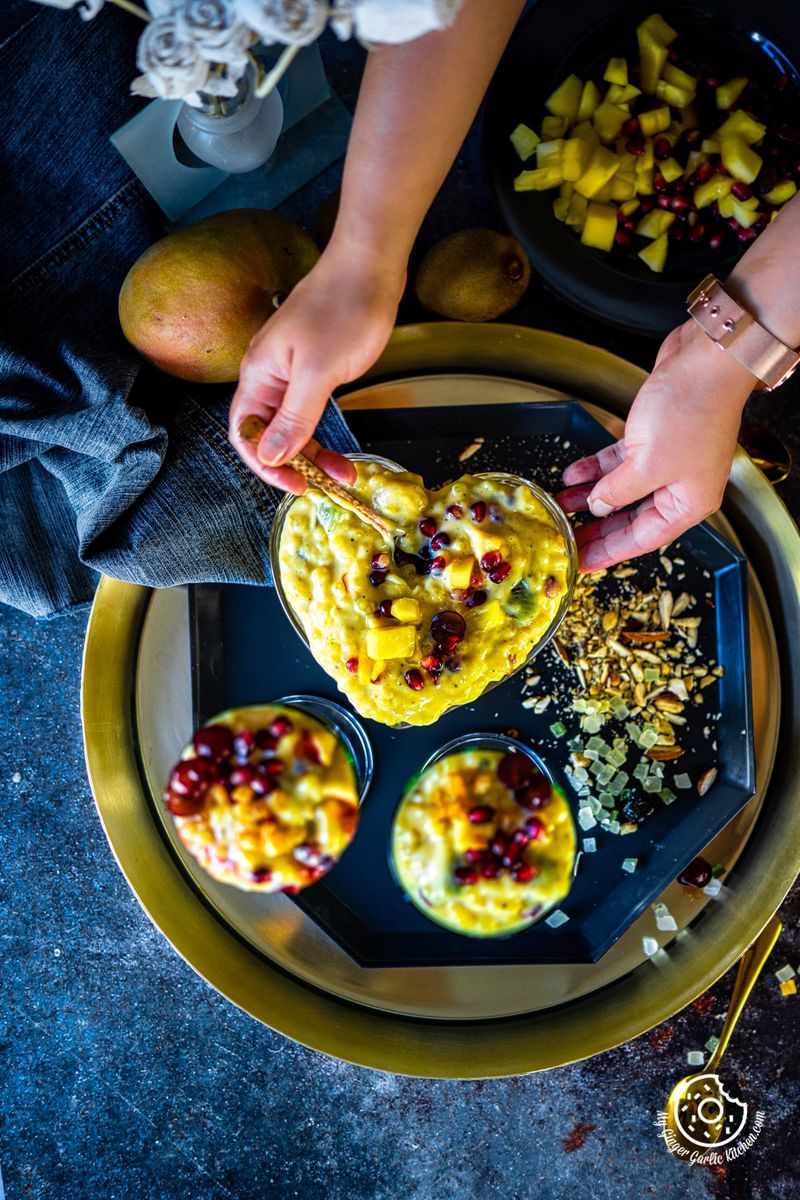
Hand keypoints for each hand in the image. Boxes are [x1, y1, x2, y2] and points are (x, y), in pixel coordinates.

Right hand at [229, 240, 404, 492]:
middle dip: (296, 464)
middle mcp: (268, 377)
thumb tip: (269, 455)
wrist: (369, 265)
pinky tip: (342, 452)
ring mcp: (290, 373)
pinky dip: (325, 434)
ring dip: (315, 455)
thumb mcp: (318, 372)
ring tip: (344, 475)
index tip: (296, 486)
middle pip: (269, 435)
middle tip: (326, 487)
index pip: (245, 434)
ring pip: (293, 427)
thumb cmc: (343, 308)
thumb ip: (294, 418)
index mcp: (258, 375)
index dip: (265, 464)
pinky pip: (309, 413)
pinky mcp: (313, 369)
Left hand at [557, 319, 754, 571]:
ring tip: (560, 505)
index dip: (610, 552)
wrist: (706, 358)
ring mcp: (667, 460)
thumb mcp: (646, 464)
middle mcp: (680, 485)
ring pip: (621, 488)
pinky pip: (619, 461)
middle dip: (596, 527)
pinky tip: (572, 474)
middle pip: (630, 517)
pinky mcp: (654, 435)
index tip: (583, 563)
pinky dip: (596, 467)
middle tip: (566, 538)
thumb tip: (598, 505)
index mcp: (687, 503)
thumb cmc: (691, 411)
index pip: (642, 539)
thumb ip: (618, 491)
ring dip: (590, 495)